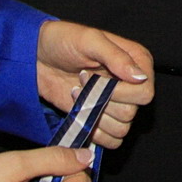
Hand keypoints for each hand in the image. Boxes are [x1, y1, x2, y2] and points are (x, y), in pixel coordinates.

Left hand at [34, 21, 153, 147]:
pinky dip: (94, 131)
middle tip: (82, 81)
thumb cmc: (63, 40)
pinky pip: (111, 140)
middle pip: (131, 112)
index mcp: (137, 61)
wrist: (37, 56)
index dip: (121, 92)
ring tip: (79, 94)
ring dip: (94, 115)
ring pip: (121, 128)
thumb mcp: (89, 40)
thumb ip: (116, 57)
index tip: (96, 77)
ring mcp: (117, 103)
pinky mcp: (102, 119)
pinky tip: (79, 111)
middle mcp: (132, 84)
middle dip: (101, 101)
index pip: (144, 93)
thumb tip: (140, 77)